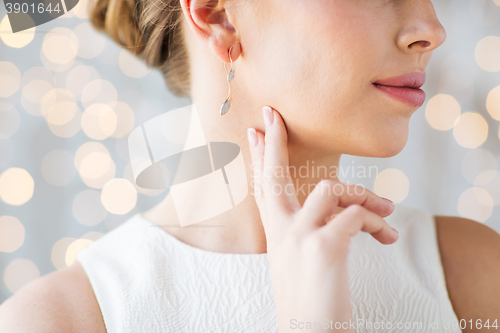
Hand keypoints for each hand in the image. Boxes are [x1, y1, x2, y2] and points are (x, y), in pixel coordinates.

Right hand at [246, 106, 398, 332]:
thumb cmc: (312, 301)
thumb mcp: (302, 261)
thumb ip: (311, 229)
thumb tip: (336, 207)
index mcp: (276, 234)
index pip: (263, 186)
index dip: (260, 155)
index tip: (256, 129)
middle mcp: (281, 231)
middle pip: (273, 174)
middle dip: (274, 142)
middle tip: (273, 116)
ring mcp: (299, 236)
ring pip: (331, 189)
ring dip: (365, 196)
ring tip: (387, 211)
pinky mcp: (323, 246)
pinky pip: (357, 215)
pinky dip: (379, 223)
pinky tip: (388, 237)